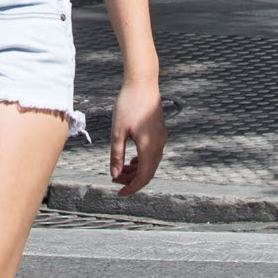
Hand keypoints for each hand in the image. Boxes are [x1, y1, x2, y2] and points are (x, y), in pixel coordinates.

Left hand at [107, 77, 166, 193]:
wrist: (143, 83)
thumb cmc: (128, 105)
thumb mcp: (117, 132)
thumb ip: (116, 155)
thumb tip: (115, 175)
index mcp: (149, 148)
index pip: (143, 178)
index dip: (131, 188)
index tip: (119, 193)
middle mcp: (159, 145)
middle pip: (148, 172)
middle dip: (132, 180)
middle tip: (115, 181)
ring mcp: (162, 138)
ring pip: (151, 163)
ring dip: (137, 171)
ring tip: (121, 171)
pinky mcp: (160, 132)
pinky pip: (153, 154)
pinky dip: (142, 161)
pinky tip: (131, 160)